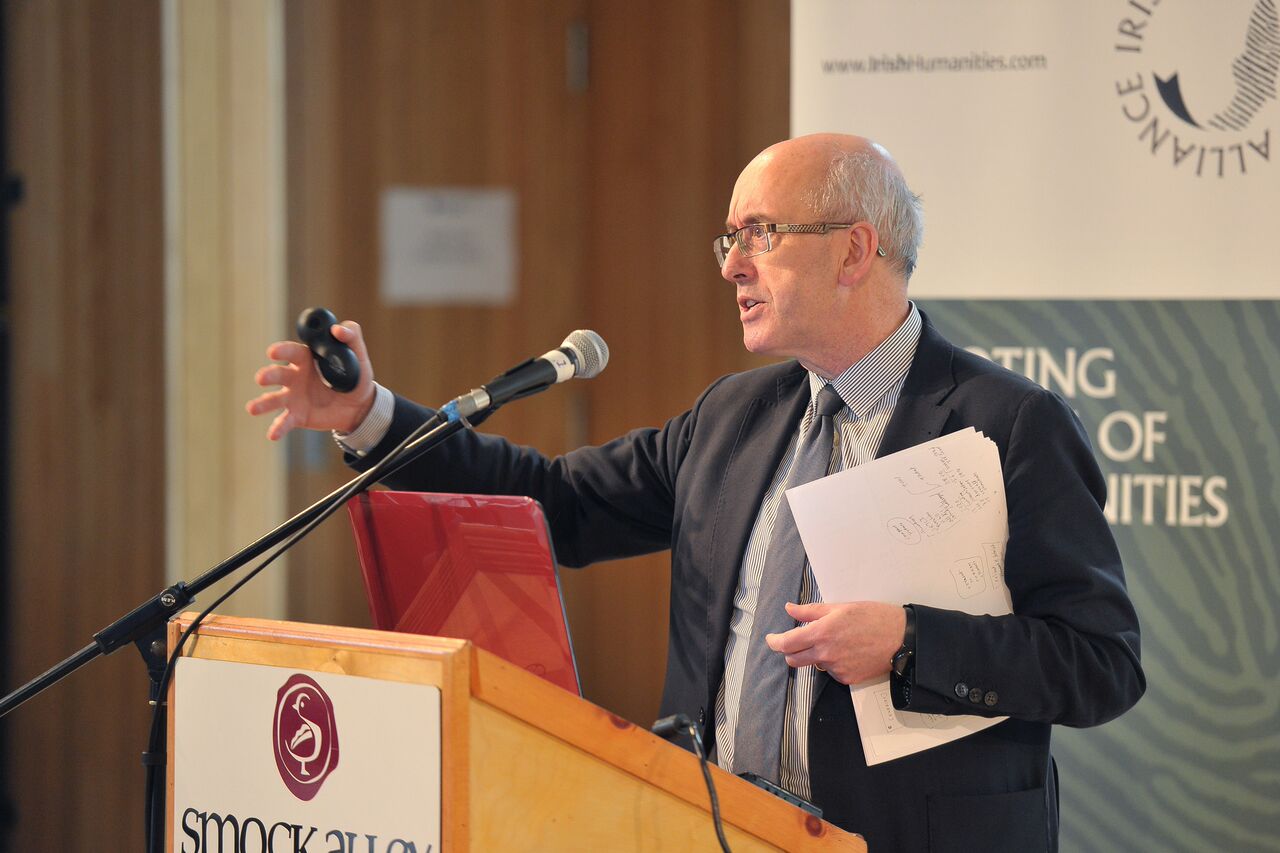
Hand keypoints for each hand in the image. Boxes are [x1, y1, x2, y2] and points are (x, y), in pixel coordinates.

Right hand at [245, 320, 376, 439]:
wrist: (360, 407)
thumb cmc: (356, 377)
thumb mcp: (358, 355)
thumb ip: (351, 336)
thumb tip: (338, 328)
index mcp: (306, 359)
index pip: (290, 352)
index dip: (281, 351)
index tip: (273, 352)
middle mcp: (295, 377)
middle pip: (278, 374)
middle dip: (268, 375)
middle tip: (262, 378)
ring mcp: (293, 397)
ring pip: (274, 399)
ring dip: (263, 403)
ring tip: (252, 408)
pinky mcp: (297, 415)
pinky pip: (285, 421)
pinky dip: (277, 428)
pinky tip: (272, 434)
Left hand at [765, 601, 905, 684]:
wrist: (901, 638)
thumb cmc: (872, 617)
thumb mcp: (840, 607)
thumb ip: (810, 611)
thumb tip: (790, 609)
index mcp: (821, 633)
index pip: (787, 644)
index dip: (774, 642)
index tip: (771, 639)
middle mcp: (825, 654)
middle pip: (794, 660)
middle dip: (790, 651)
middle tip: (798, 641)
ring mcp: (836, 669)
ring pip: (814, 665)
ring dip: (816, 655)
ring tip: (836, 641)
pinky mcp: (847, 679)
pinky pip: (831, 672)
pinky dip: (833, 663)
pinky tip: (848, 652)